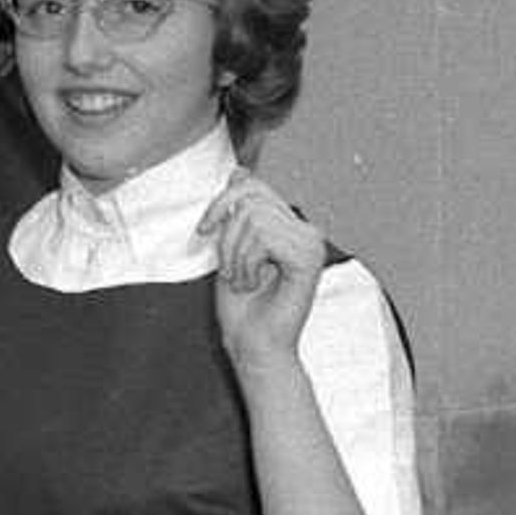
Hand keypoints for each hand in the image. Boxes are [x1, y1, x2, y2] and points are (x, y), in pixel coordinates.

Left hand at [203, 169, 327, 372]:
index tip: (204, 230)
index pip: (252, 185)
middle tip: (232, 268)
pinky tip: (254, 282)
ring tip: (244, 279)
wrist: (251, 344)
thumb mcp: (229, 247)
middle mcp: (306, 230)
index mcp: (289, 225)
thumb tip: (239, 171)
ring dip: (234, 254)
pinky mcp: (309, 259)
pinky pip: (264, 237)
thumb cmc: (241, 305)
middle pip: (249, 197)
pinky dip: (246, 261)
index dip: (220, 202)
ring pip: (252, 218)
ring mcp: (311, 243)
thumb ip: (236, 210)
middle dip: (226, 234)